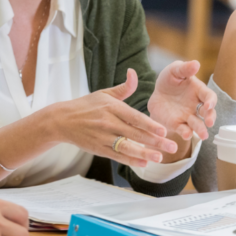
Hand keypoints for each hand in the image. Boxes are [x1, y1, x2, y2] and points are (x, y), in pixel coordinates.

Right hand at [46, 68, 177, 168]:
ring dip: (144, 153)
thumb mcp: (104, 93)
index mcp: (111, 107)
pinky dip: (130, 160)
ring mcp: (102, 137)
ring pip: (127, 147)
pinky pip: (117, 155)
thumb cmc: (86, 106)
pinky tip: (144, 162)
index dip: (150, 125)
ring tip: (160, 157)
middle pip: (135, 133)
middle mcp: (107, 122)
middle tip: (173, 146)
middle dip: (155, 141)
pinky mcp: (98, 148)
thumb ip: (124, 87)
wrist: (62, 120)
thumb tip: (134, 73)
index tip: (164, 130)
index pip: (134, 117)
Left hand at [147, 60, 216, 140]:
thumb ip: (185, 68)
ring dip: (201, 129)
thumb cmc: (170, 80)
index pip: (209, 97)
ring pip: (197, 124)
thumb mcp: (174, 71)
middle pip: (207, 113)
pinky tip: (187, 135)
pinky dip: (186, 133)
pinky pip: (184, 130)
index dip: (211, 101)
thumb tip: (196, 63)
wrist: (156, 94)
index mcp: (198, 91)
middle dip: (210, 118)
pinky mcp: (178, 124)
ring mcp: (188, 116)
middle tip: (209, 122)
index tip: (208, 105)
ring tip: (203, 135)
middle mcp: (196, 105)